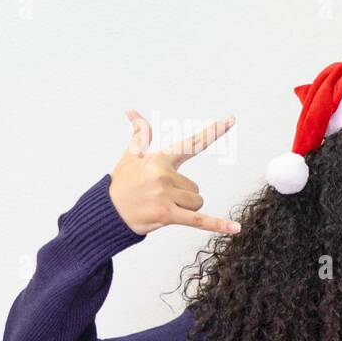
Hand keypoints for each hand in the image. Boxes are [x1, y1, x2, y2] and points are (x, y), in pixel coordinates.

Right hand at [110, 110, 239, 235]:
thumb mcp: (129, 157)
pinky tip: (236, 228)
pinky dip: (217, 225)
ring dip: (184, 209)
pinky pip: (199, 220)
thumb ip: (140, 135)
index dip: (213, 131)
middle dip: (181, 195)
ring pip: (197, 203)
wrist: (105, 212)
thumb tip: (133, 112)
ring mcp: (165, 194)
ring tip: (160, 207)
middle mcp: (164, 174)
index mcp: (159, 159)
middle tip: (157, 197)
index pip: (191, 144)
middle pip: (195, 188)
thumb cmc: (121, 185)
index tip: (231, 119)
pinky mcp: (167, 214)